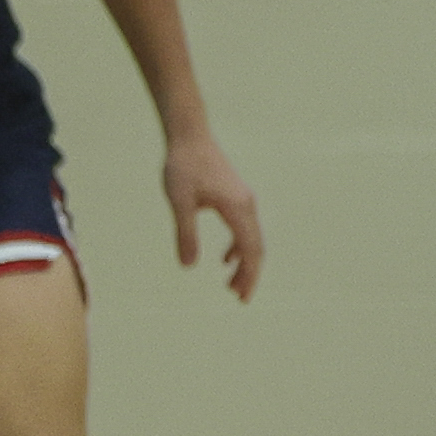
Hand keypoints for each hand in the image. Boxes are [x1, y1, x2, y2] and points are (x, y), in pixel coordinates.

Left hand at [163, 133, 264, 301]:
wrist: (190, 137)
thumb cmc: (183, 167)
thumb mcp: (179, 202)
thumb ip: (185, 234)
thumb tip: (189, 265)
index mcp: (238, 209)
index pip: (251, 250)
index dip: (249, 276)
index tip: (242, 297)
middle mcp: (247, 207)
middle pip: (256, 248)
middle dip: (249, 275)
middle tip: (239, 298)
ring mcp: (244, 202)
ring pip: (251, 240)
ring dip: (244, 263)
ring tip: (230, 284)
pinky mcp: (236, 198)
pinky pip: (244, 229)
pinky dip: (238, 247)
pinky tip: (224, 259)